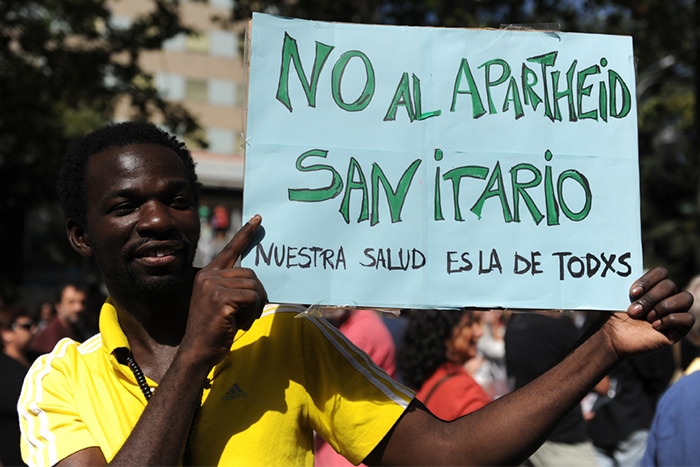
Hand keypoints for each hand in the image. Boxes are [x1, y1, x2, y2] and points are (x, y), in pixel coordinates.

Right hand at [183, 215, 267, 366]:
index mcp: (208, 274)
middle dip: (256, 295)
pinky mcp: (221, 299)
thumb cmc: (214, 329)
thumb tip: (256, 279)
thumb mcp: (220, 301)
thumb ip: (232, 286)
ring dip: (254, 307)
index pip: (230, 249)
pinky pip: (252, 298)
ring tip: (240, 319)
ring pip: (254, 287)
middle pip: (251, 274)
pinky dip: (251, 313)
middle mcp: (209, 276)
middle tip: (247, 313)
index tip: (258, 219)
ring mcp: (213, 287)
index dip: (246, 234)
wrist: (198, 350)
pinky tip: (238, 323)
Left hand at [601, 267, 693, 358]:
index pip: (662, 272)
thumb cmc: (616, 316)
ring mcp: (675, 312)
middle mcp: (667, 297)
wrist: (614, 337)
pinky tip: (655, 325)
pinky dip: (671, 319)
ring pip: (685, 298)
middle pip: (670, 286)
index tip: (632, 293)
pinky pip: (688, 318)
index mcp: (653, 286)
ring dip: (663, 307)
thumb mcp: (619, 296)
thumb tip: (622, 265)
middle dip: (650, 298)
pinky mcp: (680, 328)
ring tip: (647, 317)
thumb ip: (626, 281)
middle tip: (635, 311)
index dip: (649, 280)